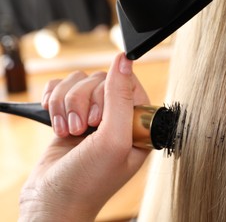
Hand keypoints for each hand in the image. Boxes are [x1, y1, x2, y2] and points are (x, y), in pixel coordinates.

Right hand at [19, 53, 150, 220]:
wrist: (51, 202)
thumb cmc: (87, 181)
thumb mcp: (113, 140)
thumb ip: (120, 98)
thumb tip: (124, 60)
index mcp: (137, 125)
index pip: (129, 84)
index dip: (110, 94)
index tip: (98, 120)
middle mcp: (117, 119)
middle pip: (101, 80)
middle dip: (83, 103)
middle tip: (81, 129)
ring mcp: (92, 116)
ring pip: (78, 81)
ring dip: (66, 105)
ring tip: (68, 131)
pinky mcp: (70, 115)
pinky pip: (61, 88)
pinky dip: (53, 103)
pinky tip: (56, 123)